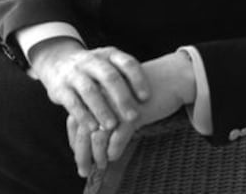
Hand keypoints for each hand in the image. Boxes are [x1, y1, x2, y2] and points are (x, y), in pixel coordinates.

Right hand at [30, 38, 149, 137]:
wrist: (58, 62)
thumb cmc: (95, 70)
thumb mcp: (110, 65)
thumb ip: (126, 78)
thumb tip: (155, 98)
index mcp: (109, 54)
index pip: (126, 63)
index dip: (138, 79)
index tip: (146, 97)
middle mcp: (92, 60)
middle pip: (109, 76)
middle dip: (122, 98)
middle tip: (133, 116)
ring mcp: (75, 73)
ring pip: (90, 90)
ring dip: (102, 108)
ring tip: (112, 125)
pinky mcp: (60, 87)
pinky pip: (72, 102)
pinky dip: (83, 115)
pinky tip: (92, 128)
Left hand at [67, 50, 196, 175]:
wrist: (170, 76)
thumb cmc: (145, 87)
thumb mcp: (121, 95)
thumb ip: (106, 109)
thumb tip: (93, 137)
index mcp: (98, 88)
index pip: (76, 117)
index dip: (74, 138)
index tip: (77, 152)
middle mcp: (104, 95)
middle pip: (84, 128)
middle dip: (82, 152)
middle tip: (84, 169)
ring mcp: (117, 104)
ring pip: (99, 135)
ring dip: (97, 154)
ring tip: (101, 164)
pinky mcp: (134, 112)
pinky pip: (118, 137)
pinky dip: (115, 149)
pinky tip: (114, 155)